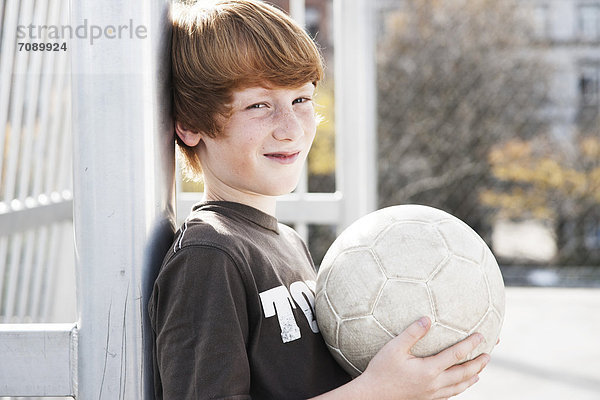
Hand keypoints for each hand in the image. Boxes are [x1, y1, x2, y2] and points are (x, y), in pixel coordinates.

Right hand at [354, 316, 489, 399]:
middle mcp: (434, 384)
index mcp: (429, 370)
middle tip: (488, 354)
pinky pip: (449, 395)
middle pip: (463, 373)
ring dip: (471, 377)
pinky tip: (458, 386)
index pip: (456, 355)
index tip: (481, 336)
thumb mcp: (394, 348)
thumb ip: (412, 333)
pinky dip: (459, 389)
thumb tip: (428, 318)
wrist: (372, 396)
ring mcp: (431, 394)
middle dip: (478, 363)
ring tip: (479, 371)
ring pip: (459, 387)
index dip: (470, 345)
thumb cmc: (381, 371)